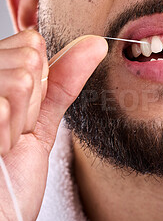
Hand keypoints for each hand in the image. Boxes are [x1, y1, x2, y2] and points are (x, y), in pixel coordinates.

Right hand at [0, 30, 107, 220]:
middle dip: (31, 100)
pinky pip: (2, 106)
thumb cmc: (12, 176)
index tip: (26, 110)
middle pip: (27, 60)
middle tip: (14, 130)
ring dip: (19, 120)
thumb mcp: (40, 121)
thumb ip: (62, 81)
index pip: (29, 44)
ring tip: (3, 142)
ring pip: (19, 80)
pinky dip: (7, 130)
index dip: (39, 79)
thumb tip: (96, 44)